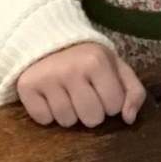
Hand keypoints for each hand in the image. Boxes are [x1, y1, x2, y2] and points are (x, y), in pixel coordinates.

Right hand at [16, 42, 145, 128]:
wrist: (46, 39)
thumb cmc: (87, 58)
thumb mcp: (115, 66)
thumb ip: (133, 91)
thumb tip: (129, 118)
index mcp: (97, 61)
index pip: (114, 106)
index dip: (110, 101)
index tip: (101, 88)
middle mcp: (71, 69)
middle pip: (92, 119)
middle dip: (91, 111)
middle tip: (84, 93)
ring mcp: (47, 79)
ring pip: (68, 122)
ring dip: (69, 113)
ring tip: (66, 93)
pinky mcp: (27, 88)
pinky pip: (44, 120)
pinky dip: (47, 113)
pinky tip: (49, 96)